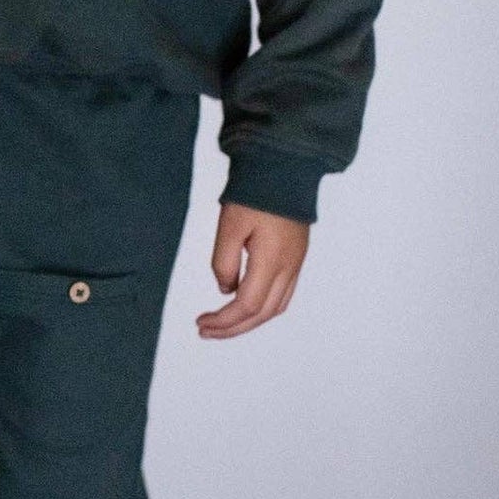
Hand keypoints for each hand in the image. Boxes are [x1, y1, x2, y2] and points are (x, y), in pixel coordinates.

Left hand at [196, 201, 307, 337]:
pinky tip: (244, 302)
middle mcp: (289, 268)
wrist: (283, 167)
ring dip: (249, 321)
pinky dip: (263, 306)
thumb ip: (224, 262)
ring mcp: (296, 263)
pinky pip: (283, 293)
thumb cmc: (254, 192)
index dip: (223, 321)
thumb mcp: (229, 226)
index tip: (201, 323)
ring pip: (276, 307)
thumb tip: (226, 290)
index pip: (247, 306)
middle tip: (206, 331)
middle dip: (233, 328)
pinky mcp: (296, 256)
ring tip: (223, 323)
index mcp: (272, 261)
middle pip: (263, 314)